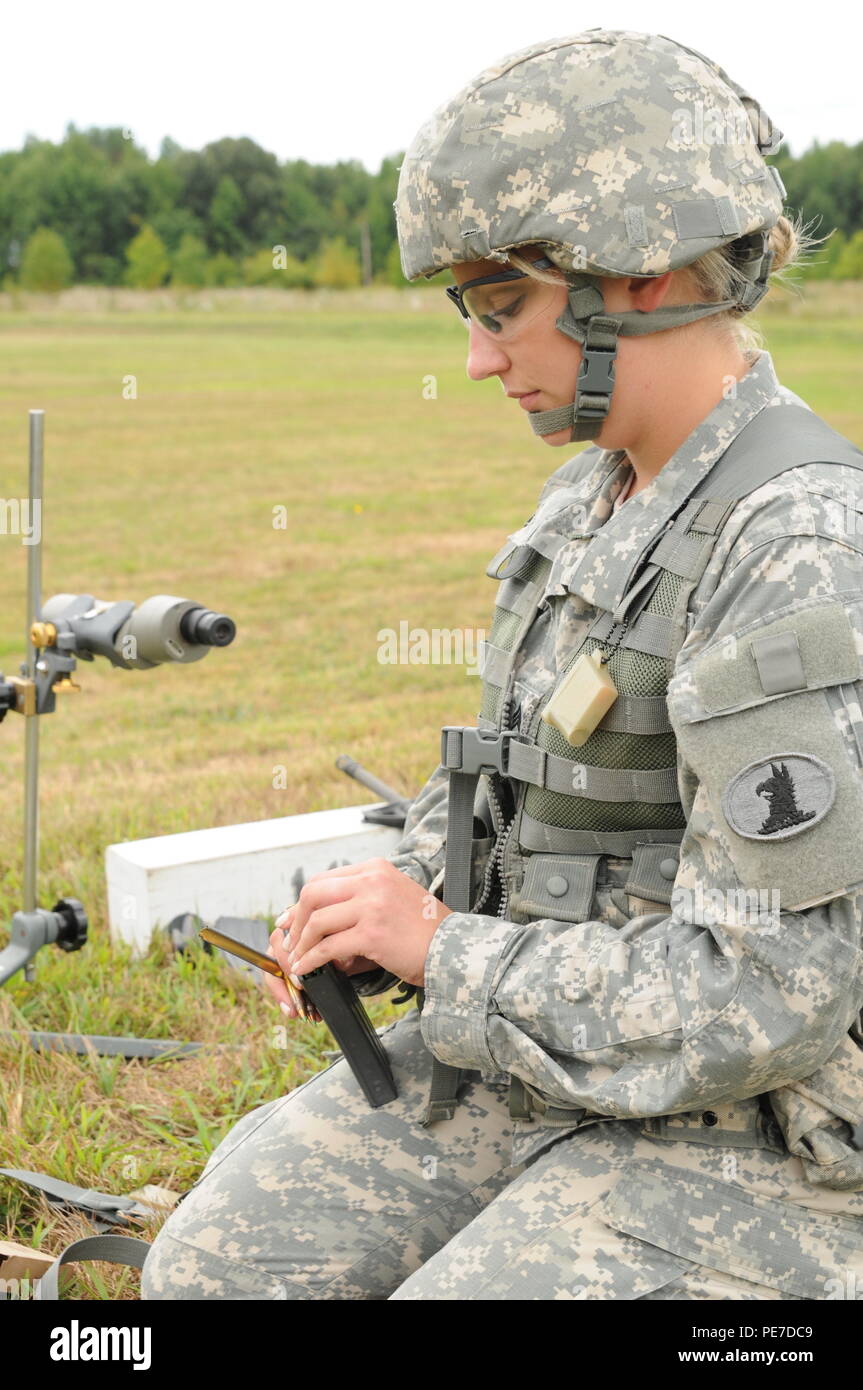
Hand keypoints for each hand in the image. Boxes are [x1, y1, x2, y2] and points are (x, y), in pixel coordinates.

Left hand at [274, 857, 452, 987]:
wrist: (454, 949)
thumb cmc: (425, 929)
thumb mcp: (394, 896)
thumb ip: (362, 897)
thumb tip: (322, 915)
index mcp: (375, 869)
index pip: (324, 879)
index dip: (302, 901)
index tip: (292, 919)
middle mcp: (372, 882)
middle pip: (313, 894)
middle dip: (296, 919)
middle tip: (290, 940)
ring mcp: (372, 907)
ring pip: (318, 921)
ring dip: (302, 944)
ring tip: (298, 959)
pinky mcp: (372, 935)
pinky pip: (328, 947)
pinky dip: (312, 960)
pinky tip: (307, 970)